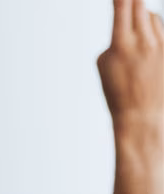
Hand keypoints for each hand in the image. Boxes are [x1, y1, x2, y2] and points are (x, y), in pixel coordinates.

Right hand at [98, 0, 163, 126]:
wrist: (142, 114)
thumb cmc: (117, 91)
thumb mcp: (104, 63)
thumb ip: (115, 39)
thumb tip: (126, 25)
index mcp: (121, 44)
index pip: (122, 5)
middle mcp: (144, 41)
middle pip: (140, 4)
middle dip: (132, 0)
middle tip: (128, 1)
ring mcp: (160, 46)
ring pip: (153, 16)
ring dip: (143, 16)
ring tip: (135, 31)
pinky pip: (162, 31)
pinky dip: (153, 31)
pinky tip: (147, 43)